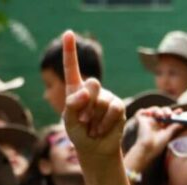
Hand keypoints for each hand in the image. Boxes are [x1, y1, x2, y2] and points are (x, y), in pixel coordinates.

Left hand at [62, 31, 125, 159]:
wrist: (95, 149)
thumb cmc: (79, 134)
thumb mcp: (69, 121)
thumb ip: (72, 105)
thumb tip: (86, 90)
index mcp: (75, 89)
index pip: (72, 67)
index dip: (70, 50)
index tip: (68, 33)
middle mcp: (92, 90)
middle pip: (92, 84)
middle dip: (87, 104)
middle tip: (84, 120)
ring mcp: (106, 96)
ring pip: (102, 101)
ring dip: (95, 119)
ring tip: (92, 129)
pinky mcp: (118, 106)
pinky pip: (113, 109)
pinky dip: (105, 122)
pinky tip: (101, 130)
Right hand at [124, 107, 181, 172]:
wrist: (147, 149)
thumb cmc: (158, 145)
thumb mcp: (168, 134)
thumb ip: (174, 126)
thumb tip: (183, 121)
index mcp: (163, 126)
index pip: (169, 117)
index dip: (174, 113)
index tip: (180, 111)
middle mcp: (156, 123)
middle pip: (163, 111)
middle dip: (167, 110)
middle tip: (169, 115)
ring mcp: (148, 121)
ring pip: (154, 110)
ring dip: (158, 110)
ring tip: (160, 116)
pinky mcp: (141, 120)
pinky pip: (141, 112)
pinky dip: (144, 111)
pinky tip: (148, 113)